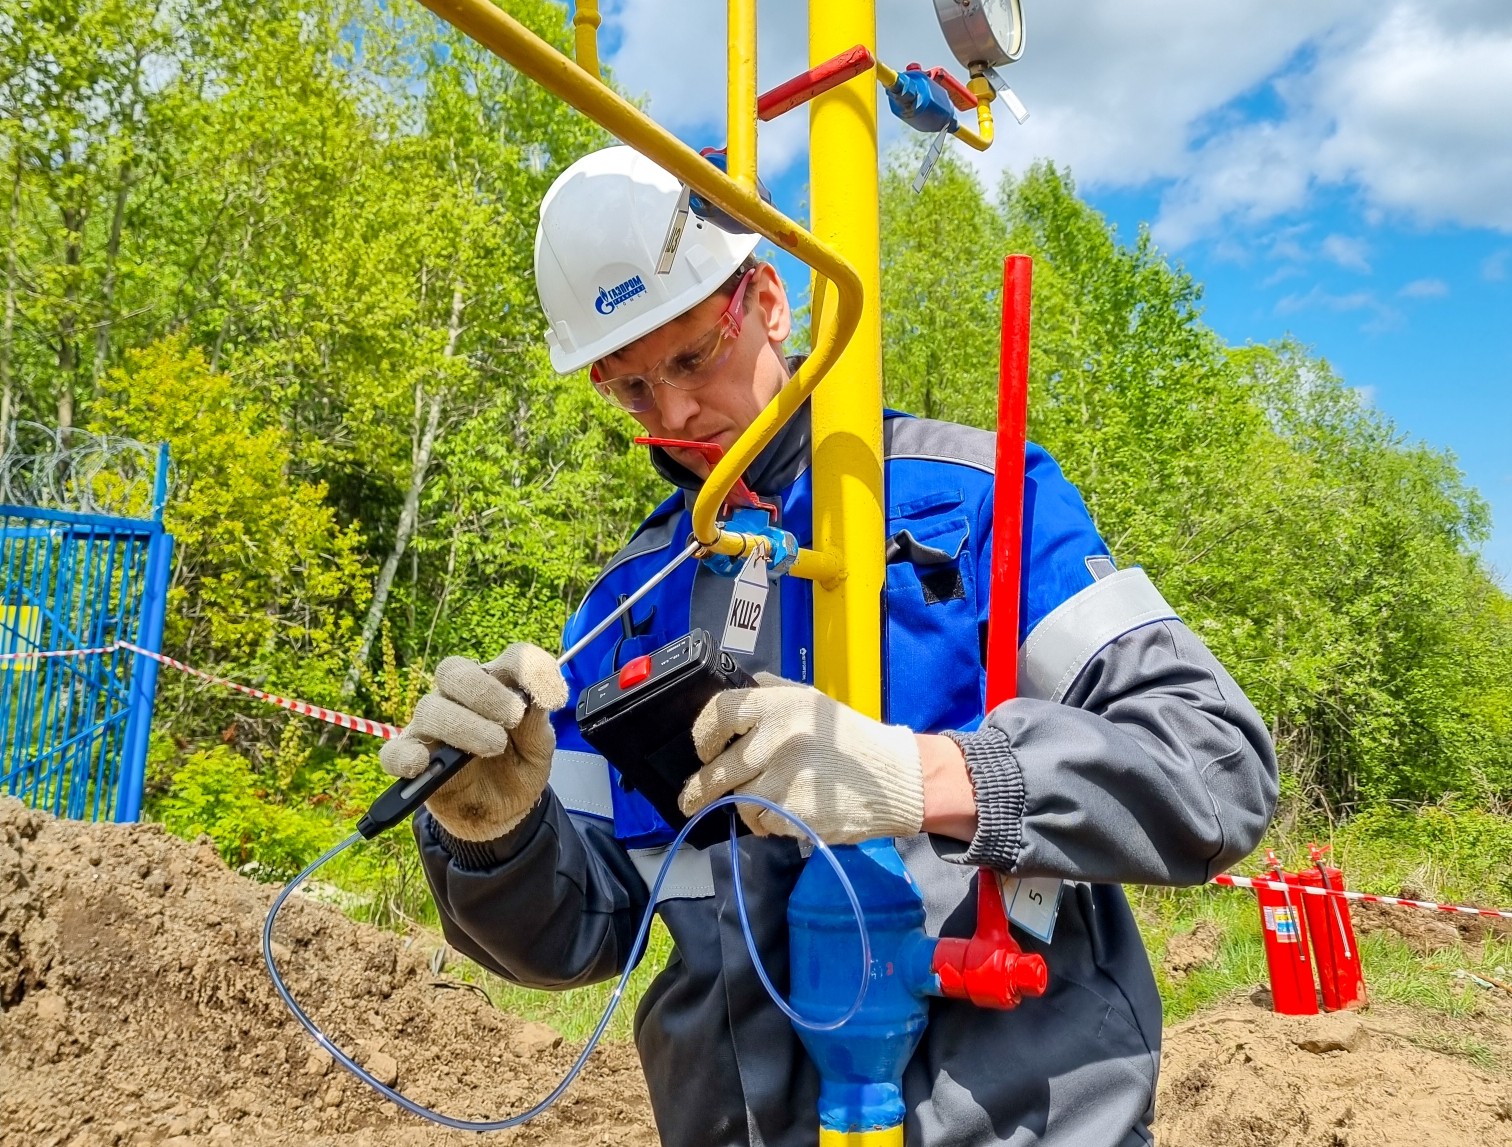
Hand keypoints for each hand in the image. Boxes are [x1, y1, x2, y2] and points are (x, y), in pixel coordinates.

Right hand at [379, 643, 567, 840]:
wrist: (503, 812)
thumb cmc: (518, 768)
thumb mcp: (539, 748)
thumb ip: (536, 723)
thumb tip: (537, 698)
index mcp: (495, 686)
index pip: (508, 659)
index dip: (530, 669)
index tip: (552, 699)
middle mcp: (458, 698)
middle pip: (454, 671)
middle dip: (485, 691)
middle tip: (513, 716)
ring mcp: (431, 728)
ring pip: (430, 708)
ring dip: (463, 725)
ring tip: (493, 747)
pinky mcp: (412, 760)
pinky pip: (395, 752)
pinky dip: (405, 755)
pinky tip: (422, 763)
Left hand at [680, 674, 923, 843]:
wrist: (896, 778)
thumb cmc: (850, 740)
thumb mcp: (813, 699)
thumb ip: (771, 692)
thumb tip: (731, 697)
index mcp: (782, 705)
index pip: (721, 712)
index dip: (702, 734)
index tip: (703, 750)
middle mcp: (780, 738)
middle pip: (719, 770)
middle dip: (700, 789)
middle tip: (690, 798)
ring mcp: (787, 778)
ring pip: (738, 801)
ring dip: (745, 805)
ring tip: (768, 800)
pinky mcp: (795, 813)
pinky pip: (762, 821)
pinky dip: (767, 822)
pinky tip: (789, 812)